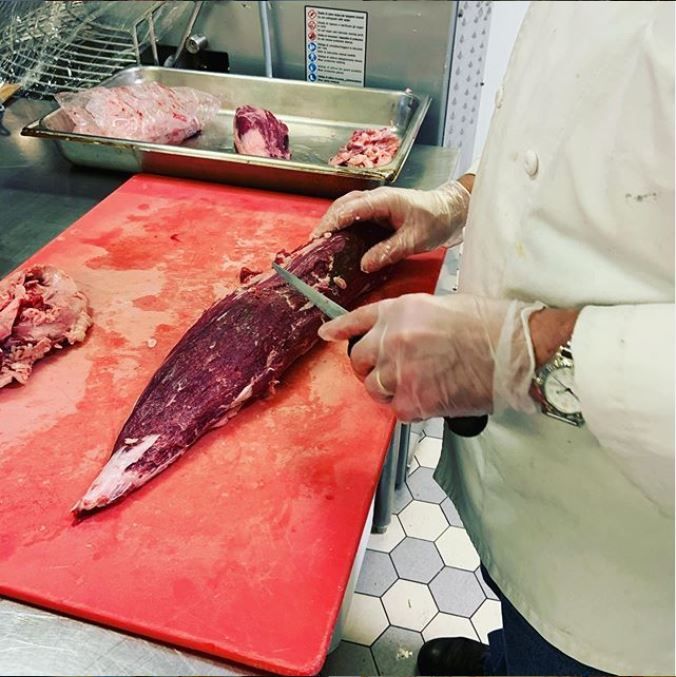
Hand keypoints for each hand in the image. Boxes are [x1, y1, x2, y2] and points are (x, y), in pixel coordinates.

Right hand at [311, 181, 470, 272]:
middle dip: (326, 222)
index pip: (351, 208)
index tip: (318, 237)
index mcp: (383, 201)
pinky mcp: (378, 210)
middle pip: (342, 205)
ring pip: (346, 207)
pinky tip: (337, 238)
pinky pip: (354, 214)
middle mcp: (376, 198)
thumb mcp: (414, 240)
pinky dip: (342, 223)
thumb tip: (364, 264)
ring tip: (319, 240)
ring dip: (332, 221)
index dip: (333, 222)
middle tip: (312, 242)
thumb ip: (388, 252)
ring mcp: (376, 203)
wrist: (450, 210)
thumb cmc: (435, 220)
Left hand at [318, 293, 543, 421]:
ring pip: (373, 388)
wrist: (515, 350)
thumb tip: (394, 336)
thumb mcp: (440, 307)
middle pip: (358, 359)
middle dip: (369, 366)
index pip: (357, 320)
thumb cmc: (488, 325)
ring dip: (388, 389)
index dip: (339, 329)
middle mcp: (392, 339)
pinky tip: (429, 397)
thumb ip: (408, 320)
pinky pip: (395, 409)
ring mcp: (400, 371)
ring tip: (416, 385)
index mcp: (399, 311)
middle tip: (389, 370)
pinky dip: (408, 407)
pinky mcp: (414, 400)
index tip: (327, 334)